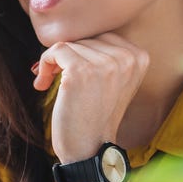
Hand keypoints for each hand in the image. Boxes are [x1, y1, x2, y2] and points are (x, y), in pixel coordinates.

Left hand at [32, 33, 149, 161]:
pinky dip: (44, 64)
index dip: (83, 51)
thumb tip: (75, 31)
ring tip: (50, 82)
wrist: (90, 150)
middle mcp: (127, 58)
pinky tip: (42, 83)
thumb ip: (106, 55)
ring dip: (53, 63)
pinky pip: (55, 50)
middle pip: (85, 38)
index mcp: (140, 57)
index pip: (102, 36)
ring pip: (69, 44)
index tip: (71, 70)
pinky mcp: (81, 71)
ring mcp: (105, 64)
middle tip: (57, 78)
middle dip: (67, 57)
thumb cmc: (95, 116)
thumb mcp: (113, 81)